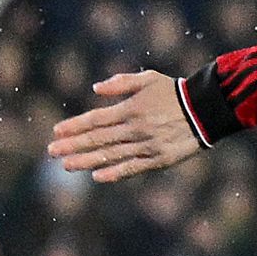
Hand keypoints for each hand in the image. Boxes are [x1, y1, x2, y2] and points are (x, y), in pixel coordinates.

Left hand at [49, 71, 205, 183]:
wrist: (205, 110)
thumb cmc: (174, 92)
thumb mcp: (148, 79)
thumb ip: (121, 83)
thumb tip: (95, 89)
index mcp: (130, 108)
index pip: (95, 119)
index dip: (74, 126)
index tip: (56, 132)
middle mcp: (134, 129)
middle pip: (97, 139)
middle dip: (72, 146)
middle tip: (51, 152)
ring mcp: (145, 146)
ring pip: (110, 155)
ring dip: (86, 160)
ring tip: (66, 165)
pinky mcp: (157, 160)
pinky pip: (131, 168)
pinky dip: (113, 173)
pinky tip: (96, 176)